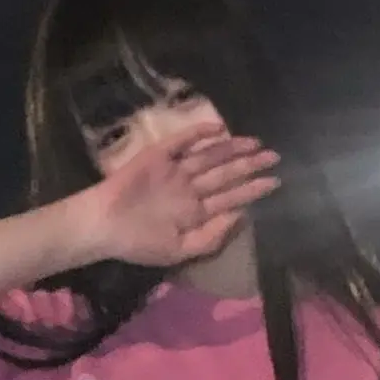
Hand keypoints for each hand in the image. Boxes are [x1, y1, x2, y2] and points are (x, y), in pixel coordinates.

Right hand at [60, 128, 280, 268]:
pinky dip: (199, 134)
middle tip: (275, 157)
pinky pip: (183, 142)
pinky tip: (218, 129)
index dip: (253, 189)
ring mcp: (176, 171)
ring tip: (255, 144)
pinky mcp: (159, 156)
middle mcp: (190, 189)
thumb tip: (242, 217)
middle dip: (250, 166)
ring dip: (232, 149)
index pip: (231, 197)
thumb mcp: (180, 250)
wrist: (103, 226)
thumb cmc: (139, 243)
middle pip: (226, 174)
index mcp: (196, 212)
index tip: (275, 182)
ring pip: (210, 156)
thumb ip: (211, 237)